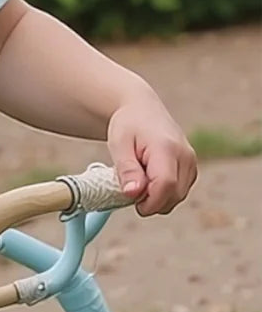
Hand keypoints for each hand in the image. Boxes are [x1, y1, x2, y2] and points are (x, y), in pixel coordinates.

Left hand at [107, 95, 197, 216]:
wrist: (142, 110)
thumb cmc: (128, 125)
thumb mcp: (119, 144)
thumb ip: (127, 169)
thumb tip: (133, 194)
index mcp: (167, 148)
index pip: (166, 185)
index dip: (150, 201)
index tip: (132, 200)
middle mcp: (186, 156)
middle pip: (175, 195)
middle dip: (151, 201)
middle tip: (130, 187)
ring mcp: (192, 163)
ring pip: (178, 197)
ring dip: (157, 197)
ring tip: (139, 177)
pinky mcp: (192, 169)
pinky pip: (180, 192)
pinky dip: (164, 193)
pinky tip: (149, 178)